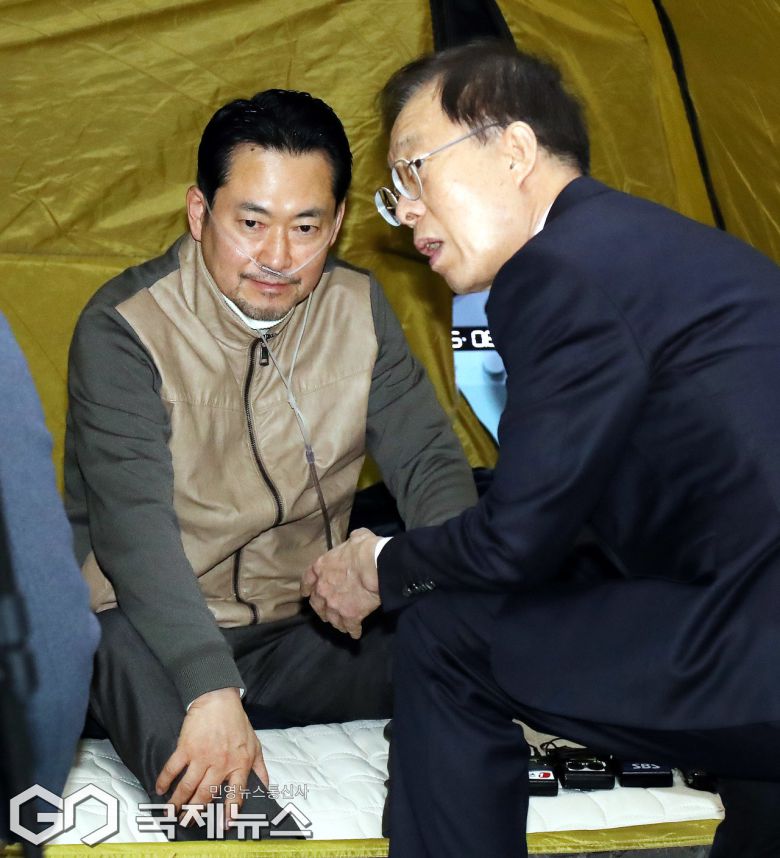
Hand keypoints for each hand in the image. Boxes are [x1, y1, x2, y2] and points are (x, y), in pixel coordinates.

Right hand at [155, 687, 267, 827]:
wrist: (218, 699)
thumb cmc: (237, 722)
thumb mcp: (255, 745)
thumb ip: (259, 769)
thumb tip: (265, 788)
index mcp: (239, 763)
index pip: (237, 792)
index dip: (231, 810)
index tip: (225, 824)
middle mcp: (221, 762)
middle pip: (206, 795)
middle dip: (196, 812)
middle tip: (188, 822)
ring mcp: (202, 756)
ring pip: (188, 786)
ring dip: (178, 802)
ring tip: (172, 812)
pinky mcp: (186, 747)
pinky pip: (173, 768)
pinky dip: (164, 780)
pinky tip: (160, 789)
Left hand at [301, 527, 380, 638]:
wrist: (376, 566)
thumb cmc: (365, 549)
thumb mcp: (356, 537)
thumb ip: (351, 540)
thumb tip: (356, 539)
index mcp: (321, 567)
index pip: (307, 580)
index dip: (307, 588)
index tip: (307, 594)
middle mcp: (322, 589)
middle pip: (317, 604)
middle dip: (322, 609)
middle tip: (328, 612)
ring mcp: (334, 604)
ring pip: (331, 619)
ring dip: (336, 621)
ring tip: (342, 624)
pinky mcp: (349, 616)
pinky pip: (349, 628)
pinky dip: (353, 631)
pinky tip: (356, 632)